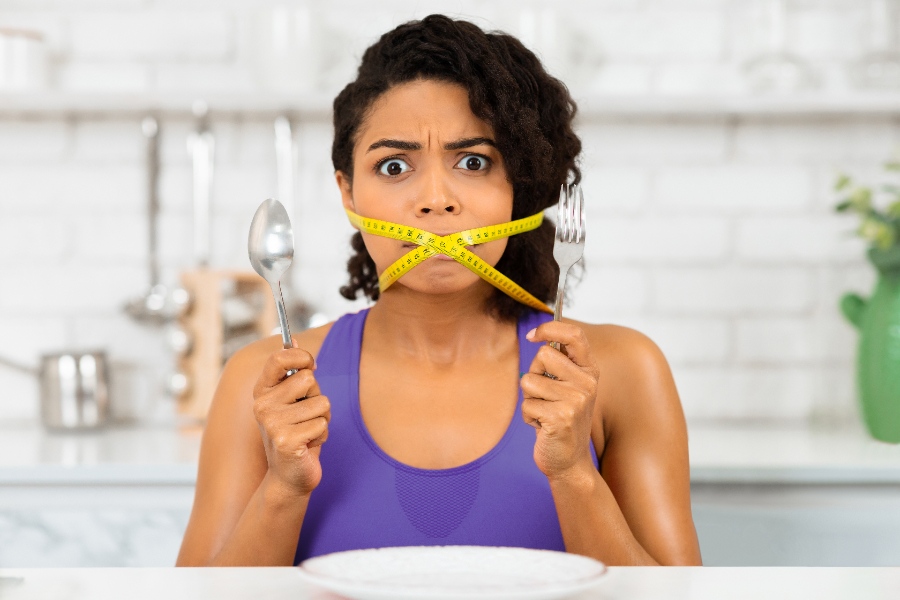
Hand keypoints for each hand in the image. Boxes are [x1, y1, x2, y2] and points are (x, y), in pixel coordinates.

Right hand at [252, 345, 330, 496]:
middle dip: (317, 397)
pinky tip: (308, 445)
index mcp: (262, 391)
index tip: (311, 364)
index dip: (300, 356)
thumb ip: (293, 372)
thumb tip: (293, 338)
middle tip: (306, 416)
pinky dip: (322, 435)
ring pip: (321, 403)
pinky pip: (322, 424)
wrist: (289, 476)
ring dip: (322, 418)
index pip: (278, 358)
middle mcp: (262, 405)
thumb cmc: (296, 432)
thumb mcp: (292, 399)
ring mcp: (272, 423)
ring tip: (308, 431)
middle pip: (309, 379)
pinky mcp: (286, 441)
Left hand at [520, 321, 599, 480]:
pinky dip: (528, 417)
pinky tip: (543, 427)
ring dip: (530, 399)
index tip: (532, 335)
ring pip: (529, 380)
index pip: (574, 335)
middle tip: (545, 395)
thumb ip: (559, 363)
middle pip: (543, 354)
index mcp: (590, 371)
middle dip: (534, 373)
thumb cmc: (562, 419)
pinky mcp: (561, 417)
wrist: (569, 461)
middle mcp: (587, 383)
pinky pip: (527, 404)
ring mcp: (576, 400)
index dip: (550, 328)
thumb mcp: (567, 387)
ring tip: (545, 413)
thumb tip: (538, 335)